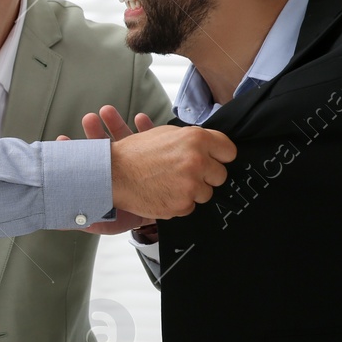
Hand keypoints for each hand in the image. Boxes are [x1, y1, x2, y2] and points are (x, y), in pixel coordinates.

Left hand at [59, 105, 159, 234]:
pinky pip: (152, 139)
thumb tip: (58, 222)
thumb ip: (85, 220)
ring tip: (107, 112)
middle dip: (94, 131)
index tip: (63, 141)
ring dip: (116, 123)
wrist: (157, 219)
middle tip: (88, 119)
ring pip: (124, 137)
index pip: (86, 163)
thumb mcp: (105, 223)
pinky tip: (140, 119)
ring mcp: (135, 159)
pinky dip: (146, 127)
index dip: (75, 152)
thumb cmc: (128, 218)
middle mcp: (117, 166)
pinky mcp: (156, 157)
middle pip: (103, 145)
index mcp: (103, 178)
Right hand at [108, 123, 234, 220]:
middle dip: (206, 176)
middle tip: (187, 174)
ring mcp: (191, 184)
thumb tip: (210, 147)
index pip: (229, 151)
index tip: (213, 161)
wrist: (112, 174)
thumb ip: (191, 140)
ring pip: (207, 193)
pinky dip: (179, 203)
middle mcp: (197, 160)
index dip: (219, 156)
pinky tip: (164, 193)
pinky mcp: (183, 204)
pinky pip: (191, 207)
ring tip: (170, 183)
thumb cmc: (135, 153)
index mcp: (197, 139)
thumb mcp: (165, 134)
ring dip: (192, 191)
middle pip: (221, 175)